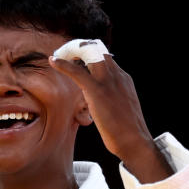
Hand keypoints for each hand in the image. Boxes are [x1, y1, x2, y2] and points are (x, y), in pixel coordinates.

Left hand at [49, 46, 172, 182]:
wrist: (135, 141)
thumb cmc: (128, 131)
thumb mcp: (122, 109)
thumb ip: (113, 100)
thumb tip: (103, 105)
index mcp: (123, 78)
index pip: (106, 58)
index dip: (90, 54)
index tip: (78, 58)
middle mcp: (117, 75)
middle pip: (97, 50)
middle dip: (80, 48)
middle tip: (65, 52)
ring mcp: (108, 81)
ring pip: (88, 55)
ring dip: (71, 52)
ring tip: (58, 54)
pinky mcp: (97, 91)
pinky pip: (77, 72)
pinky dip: (63, 64)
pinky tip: (53, 60)